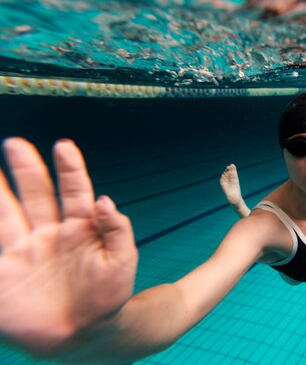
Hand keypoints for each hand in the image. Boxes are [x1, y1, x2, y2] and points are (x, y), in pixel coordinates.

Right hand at [0, 138, 136, 356]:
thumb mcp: (122, 262)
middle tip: (15, 143)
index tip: (64, 146)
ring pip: (7, 213)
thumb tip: (105, 200)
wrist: (83, 335)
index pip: (74, 192)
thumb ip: (117, 231)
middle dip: (27, 169)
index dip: (70, 169)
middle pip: (36, 194)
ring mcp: (26, 251)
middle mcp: (50, 234)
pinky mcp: (5, 272)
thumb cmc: (108, 298)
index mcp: (80, 229)